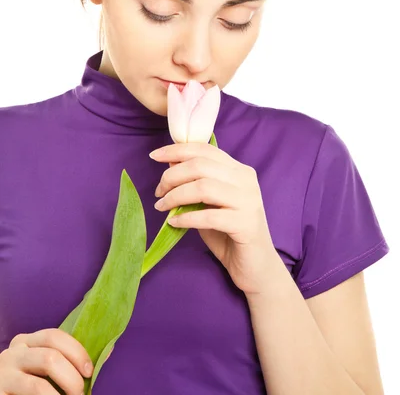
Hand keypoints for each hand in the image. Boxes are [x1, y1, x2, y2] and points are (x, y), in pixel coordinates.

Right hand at [0, 328, 102, 393]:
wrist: (4, 393)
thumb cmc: (27, 383)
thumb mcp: (43, 365)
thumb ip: (67, 358)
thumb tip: (108, 353)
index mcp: (26, 341)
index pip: (55, 336)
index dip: (77, 352)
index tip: (90, 371)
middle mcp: (12, 353)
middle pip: (50, 357)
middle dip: (72, 378)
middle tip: (80, 394)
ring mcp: (2, 375)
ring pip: (39, 385)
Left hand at [151, 142, 275, 295]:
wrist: (256, 266)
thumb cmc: (228, 233)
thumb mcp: (208, 203)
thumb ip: (194, 183)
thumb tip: (170, 163)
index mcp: (239, 170)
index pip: (205, 149)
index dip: (177, 150)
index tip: (155, 156)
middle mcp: (246, 181)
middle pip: (201, 166)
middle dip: (172, 176)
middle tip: (158, 191)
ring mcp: (248, 202)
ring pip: (203, 187)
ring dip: (176, 196)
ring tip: (162, 206)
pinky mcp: (246, 224)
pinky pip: (208, 216)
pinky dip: (186, 218)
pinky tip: (173, 223)